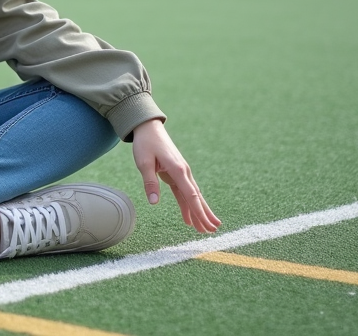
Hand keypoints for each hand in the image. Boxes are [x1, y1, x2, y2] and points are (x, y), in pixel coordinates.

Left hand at [131, 118, 220, 233]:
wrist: (148, 127)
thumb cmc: (146, 143)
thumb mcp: (143, 162)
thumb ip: (150, 182)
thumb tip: (154, 202)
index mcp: (177, 169)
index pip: (190, 194)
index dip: (198, 211)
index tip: (207, 224)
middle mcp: (183, 172)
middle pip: (196, 197)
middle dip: (204, 215)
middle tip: (213, 231)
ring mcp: (181, 173)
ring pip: (192, 196)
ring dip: (198, 212)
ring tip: (206, 229)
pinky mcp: (176, 173)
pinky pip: (183, 193)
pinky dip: (187, 206)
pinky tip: (189, 219)